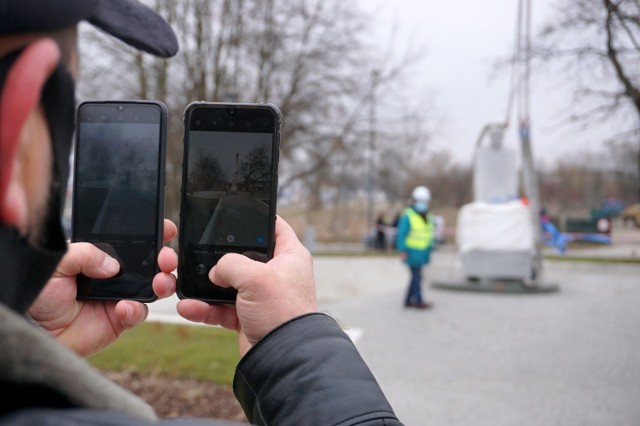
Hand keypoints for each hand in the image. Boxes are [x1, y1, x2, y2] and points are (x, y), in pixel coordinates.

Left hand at [27, 219, 177, 356]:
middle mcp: (117, 274)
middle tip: (166, 259)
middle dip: (167, 258)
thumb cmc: (40, 292)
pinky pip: (139, 313)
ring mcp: (121, 296)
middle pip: (153, 263)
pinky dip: (137, 309)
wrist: (32, 327)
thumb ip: (86, 253)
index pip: (134, 241)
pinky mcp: (120, 319)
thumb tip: (113, 265)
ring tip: (159, 282)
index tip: (166, 229)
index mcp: (104, 255)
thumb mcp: (59, 261)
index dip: (154, 234)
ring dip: (164, 282)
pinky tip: (124, 307)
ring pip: (156, 287)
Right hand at [176, 216, 316, 356]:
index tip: (236, 211)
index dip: (257, 216)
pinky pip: (220, 308)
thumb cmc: (283, 313)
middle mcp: (276, 274)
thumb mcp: (255, 277)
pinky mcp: (247, 317)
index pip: (274, 226)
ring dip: (205, 287)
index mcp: (290, 256)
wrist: (283, 358)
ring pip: (227, 284)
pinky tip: (187, 307)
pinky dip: (204, 308)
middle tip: (199, 252)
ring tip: (184, 284)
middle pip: (244, 255)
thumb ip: (230, 264)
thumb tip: (215, 271)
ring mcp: (261, 296)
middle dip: (220, 257)